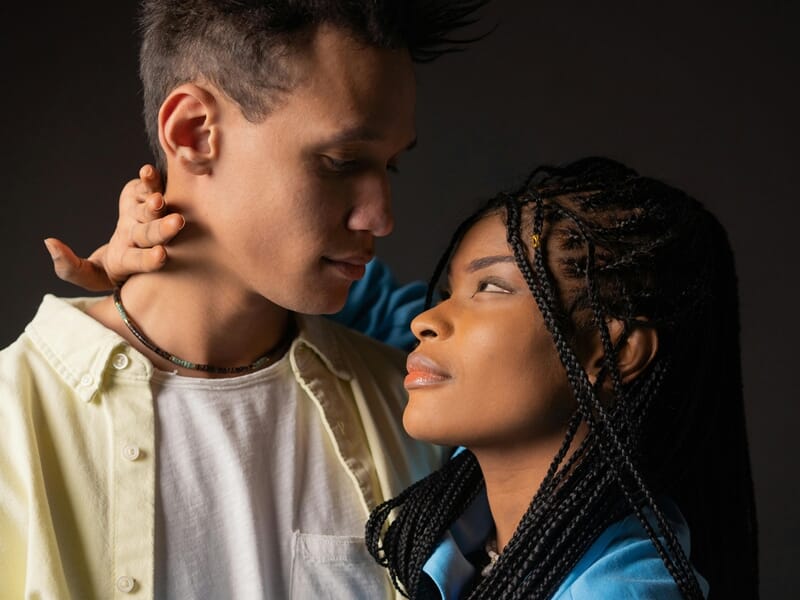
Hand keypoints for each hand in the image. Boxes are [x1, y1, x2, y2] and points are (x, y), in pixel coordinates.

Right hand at [45, 165, 183, 290]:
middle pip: (151, 234)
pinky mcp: (142, 196)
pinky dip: (149, 179)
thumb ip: (69, 267)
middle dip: (163, 228)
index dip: (150, 259)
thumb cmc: (106, 267)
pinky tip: (147, 171)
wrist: (125, 247)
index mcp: (129, 261)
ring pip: (152, 210)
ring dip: (156, 203)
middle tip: (176, 222)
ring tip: (158, 199)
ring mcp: (144, 217)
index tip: (160, 255)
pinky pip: (148, 187)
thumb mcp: (87, 275)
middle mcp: (141, 238)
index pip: (141, 262)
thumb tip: (50, 243)